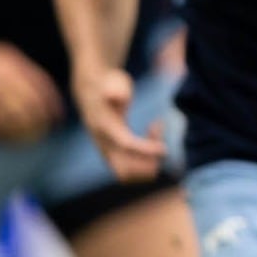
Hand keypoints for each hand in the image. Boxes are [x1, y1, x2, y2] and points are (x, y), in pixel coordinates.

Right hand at [0, 37, 63, 142]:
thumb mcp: (10, 58)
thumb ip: (32, 76)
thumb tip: (55, 103)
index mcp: (9, 67)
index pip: (36, 90)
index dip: (51, 106)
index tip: (58, 118)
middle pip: (23, 108)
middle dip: (38, 122)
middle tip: (46, 130)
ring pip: (6, 122)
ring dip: (22, 134)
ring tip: (32, 140)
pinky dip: (2, 137)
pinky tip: (11, 141)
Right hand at [72, 65, 165, 181]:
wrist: (91, 90)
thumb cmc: (107, 84)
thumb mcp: (113, 82)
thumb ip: (116, 89)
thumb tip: (117, 96)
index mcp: (104, 127)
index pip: (126, 145)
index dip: (146, 150)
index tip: (164, 149)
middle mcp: (103, 144)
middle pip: (123, 171)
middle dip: (146, 166)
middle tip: (160, 146)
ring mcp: (106, 151)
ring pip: (126, 174)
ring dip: (146, 164)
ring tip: (155, 134)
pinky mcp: (113, 154)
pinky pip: (129, 168)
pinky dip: (143, 161)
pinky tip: (152, 135)